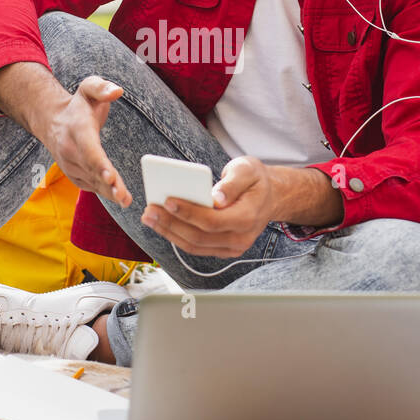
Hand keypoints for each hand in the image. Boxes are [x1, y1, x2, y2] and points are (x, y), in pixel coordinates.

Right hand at [41, 75, 131, 207]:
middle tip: (123, 196)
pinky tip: (119, 198)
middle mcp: (70, 150)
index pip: (88, 149)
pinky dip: (104, 193)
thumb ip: (101, 87)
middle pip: (92, 170)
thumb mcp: (88, 87)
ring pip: (92, 181)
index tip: (110, 176)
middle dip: (108, 184)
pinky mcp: (75, 175)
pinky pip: (91, 185)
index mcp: (77, 130)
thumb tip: (117, 91)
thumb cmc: (78, 105)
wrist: (52, 121)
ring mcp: (70, 165)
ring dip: (109, 193)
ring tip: (126, 201)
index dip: (99, 164)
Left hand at [141, 156, 272, 257]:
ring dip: (168, 232)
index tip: (168, 200)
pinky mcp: (223, 250)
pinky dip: (176, 236)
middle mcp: (240, 238)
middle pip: (198, 236)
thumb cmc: (255, 180)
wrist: (269, 197)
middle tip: (149, 210)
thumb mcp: (248, 169)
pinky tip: (161, 224)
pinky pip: (196, 247)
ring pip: (194, 245)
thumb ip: (233, 182)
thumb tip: (216, 197)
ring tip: (149, 217)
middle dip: (170, 223)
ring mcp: (232, 248)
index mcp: (247, 218)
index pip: (212, 221)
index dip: (188, 212)